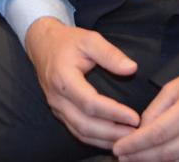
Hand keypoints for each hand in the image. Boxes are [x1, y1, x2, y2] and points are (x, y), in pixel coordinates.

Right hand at [23, 17, 140, 147]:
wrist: (43, 44)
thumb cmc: (67, 41)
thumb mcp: (89, 39)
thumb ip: (110, 54)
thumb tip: (132, 68)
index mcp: (63, 78)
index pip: (90, 103)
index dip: (113, 113)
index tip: (134, 118)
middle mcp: (57, 98)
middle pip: (84, 124)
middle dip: (111, 133)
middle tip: (135, 134)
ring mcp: (56, 107)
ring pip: (80, 132)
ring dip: (104, 140)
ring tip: (128, 139)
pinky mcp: (59, 112)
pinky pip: (76, 131)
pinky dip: (95, 139)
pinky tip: (112, 139)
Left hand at [112, 60, 178, 161]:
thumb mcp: (175, 85)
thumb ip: (156, 109)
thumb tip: (140, 130)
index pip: (158, 134)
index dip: (136, 144)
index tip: (119, 148)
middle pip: (168, 153)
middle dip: (141, 158)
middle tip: (122, 158)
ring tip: (136, 161)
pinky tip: (158, 160)